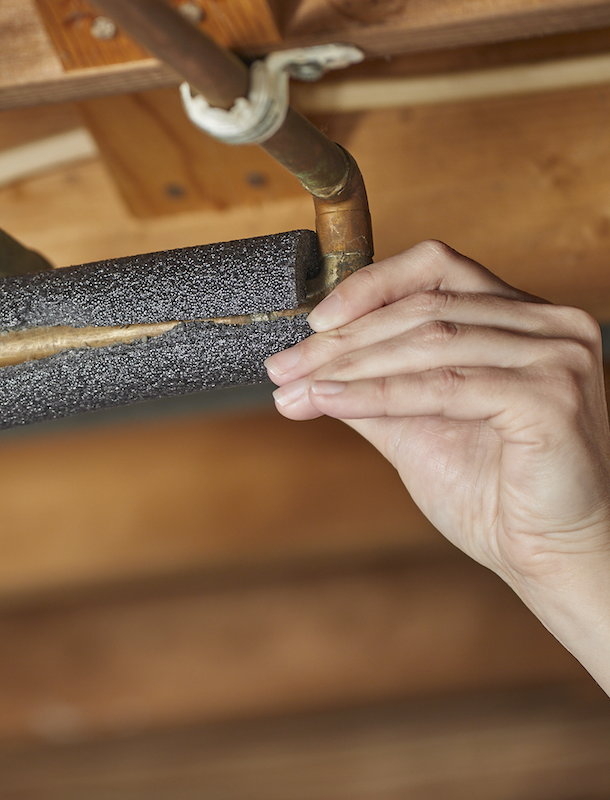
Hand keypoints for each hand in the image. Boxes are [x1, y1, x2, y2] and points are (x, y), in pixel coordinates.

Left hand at [264, 242, 609, 661]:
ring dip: (348, 366)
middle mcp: (549, 324)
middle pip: (423, 308)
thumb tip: (303, 368)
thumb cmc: (494, 493)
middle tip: (282, 367)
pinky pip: (443, 386)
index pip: (437, 268)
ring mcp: (558, 356)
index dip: (368, 287)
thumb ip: (370, 388)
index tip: (311, 322)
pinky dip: (377, 394)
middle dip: (340, 341)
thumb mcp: (416, 425)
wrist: (548, 557)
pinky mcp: (552, 396)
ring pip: (428, 342)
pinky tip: (330, 402)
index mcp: (522, 318)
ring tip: (295, 387)